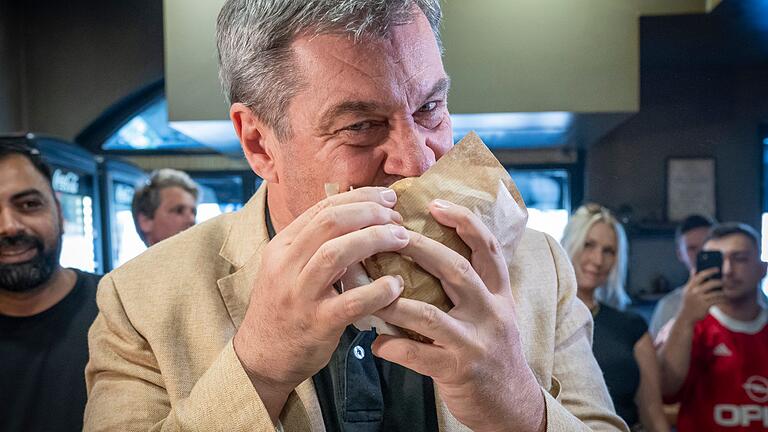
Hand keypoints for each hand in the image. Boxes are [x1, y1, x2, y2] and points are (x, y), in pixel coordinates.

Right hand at [233, 187, 407, 420]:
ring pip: (336, 253)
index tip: (387, 200)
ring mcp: (300, 294)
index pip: (323, 208)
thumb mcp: (290, 268)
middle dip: (370, 213)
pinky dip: (378, 290)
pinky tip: (396, 285)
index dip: (360, 198)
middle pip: (330, 222)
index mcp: (282, 246)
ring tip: (402, 240)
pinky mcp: (317, 323)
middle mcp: (286, 265)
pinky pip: (351, 302)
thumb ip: (316, 243)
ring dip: (375, 240)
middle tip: (397, 219)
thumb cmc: (286, 308)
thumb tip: (359, 213)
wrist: (262, 357)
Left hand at [372, 200, 544, 431]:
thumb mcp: (493, 313)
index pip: (488, 248)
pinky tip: (374, 342)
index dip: (464, 222)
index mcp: (498, 294)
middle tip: (388, 235)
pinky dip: (392, 347)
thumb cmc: (491, 351)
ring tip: (366, 292)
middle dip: (419, 248)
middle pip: (456, 269)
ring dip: (392, 301)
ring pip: (429, 313)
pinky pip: (418, 355)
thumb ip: (469, 286)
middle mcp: (491, 312)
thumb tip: (424, 252)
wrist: (511, 404)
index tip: (435, 203)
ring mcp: (476, 342)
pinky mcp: (459, 370)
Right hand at [677, 268, 724, 325]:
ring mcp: (700, 299)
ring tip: (726, 291)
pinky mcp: (705, 306)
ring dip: (723, 291)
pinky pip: (717, 300)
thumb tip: (695, 270)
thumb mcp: (687, 291)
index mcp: (690, 286)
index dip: (709, 271)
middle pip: (710, 283)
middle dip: (720, 282)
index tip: (717, 269)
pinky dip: (723, 298)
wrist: (686, 316)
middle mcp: (694, 292)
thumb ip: (691, 280)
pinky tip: (725, 298)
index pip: (700, 275)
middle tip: (725, 281)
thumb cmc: (689, 302)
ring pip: (716, 292)